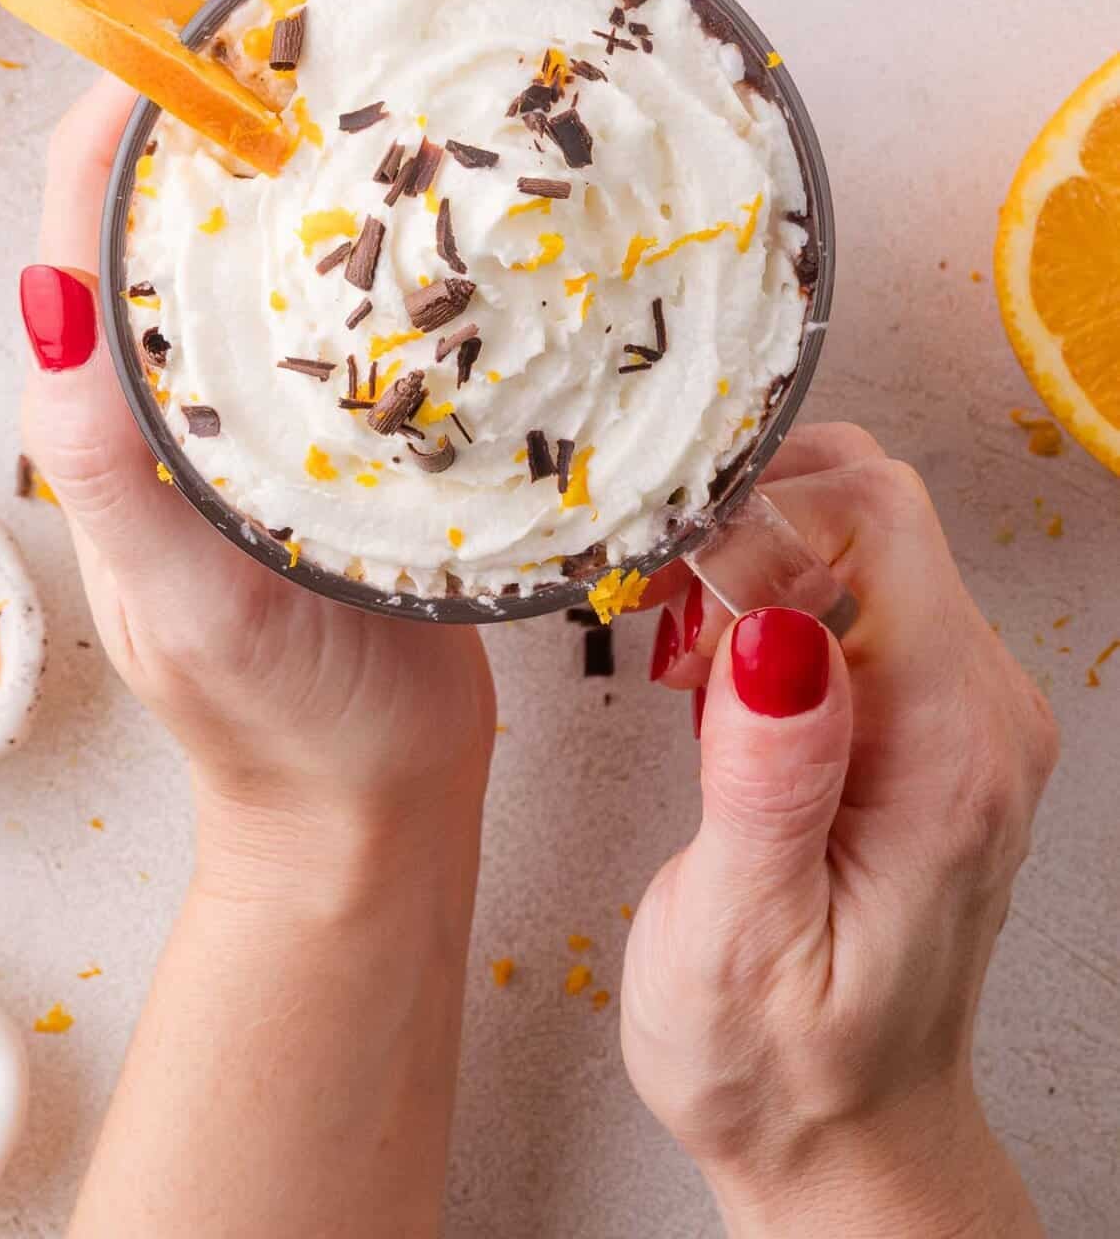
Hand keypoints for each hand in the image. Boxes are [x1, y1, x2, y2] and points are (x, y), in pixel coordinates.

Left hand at [19, 0, 496, 887]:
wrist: (367, 800)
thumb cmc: (274, 715)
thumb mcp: (179, 593)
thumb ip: (112, 459)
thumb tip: (43, 294)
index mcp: (108, 403)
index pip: (87, 207)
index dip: (132, 92)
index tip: (213, 6)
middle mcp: (175, 378)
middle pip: (174, 190)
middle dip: (224, 77)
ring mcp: (260, 392)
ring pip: (260, 226)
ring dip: (301, 128)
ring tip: (370, 50)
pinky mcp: (342, 413)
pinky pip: (341, 286)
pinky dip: (374, 210)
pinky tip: (437, 175)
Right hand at [623, 425, 1056, 1238]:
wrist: (845, 1133)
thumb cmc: (786, 1062)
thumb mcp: (743, 937)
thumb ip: (768, 780)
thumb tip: (778, 634)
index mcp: (948, 748)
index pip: (878, 520)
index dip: (758, 516)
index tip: (672, 581)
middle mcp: (978, 710)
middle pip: (870, 506)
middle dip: (745, 524)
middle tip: (660, 611)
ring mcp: (958, 706)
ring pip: (854, 535)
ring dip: (746, 562)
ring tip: (680, 664)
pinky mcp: (921, 713)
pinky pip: (849, 591)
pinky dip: (762, 600)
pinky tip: (712, 680)